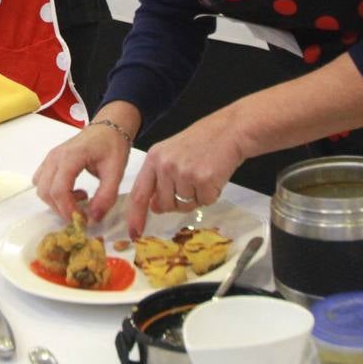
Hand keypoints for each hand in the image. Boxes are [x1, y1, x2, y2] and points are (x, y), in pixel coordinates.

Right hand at [33, 117, 132, 224]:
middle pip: (46, 192)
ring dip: (57, 201)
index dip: (68, 210)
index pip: (58, 190)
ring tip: (81, 198)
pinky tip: (72, 191)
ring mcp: (50, 158)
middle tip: (82, 213)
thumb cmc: (112, 145)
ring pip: (41, 189)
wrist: (109, 127)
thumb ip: (106, 196)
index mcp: (71, 157)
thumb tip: (94, 218)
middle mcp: (55, 157)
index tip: (84, 219)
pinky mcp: (50, 161)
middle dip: (62, 209)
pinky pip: (42, 182)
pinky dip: (53, 193)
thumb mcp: (116, 172)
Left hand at [125, 110, 245, 238]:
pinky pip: (204, 202)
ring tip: (203, 176)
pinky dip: (210, 194)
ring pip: (184, 206)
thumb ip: (158, 179)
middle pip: (165, 205)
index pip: (139, 193)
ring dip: (195, 198)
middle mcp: (165, 165)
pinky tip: (213, 176)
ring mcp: (184, 172)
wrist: (229, 131)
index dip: (135, 215)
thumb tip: (154, 207)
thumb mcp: (171, 154)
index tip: (134, 232)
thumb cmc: (201, 143)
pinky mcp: (203, 180)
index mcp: (154, 158)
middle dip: (177, 202)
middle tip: (190, 183)